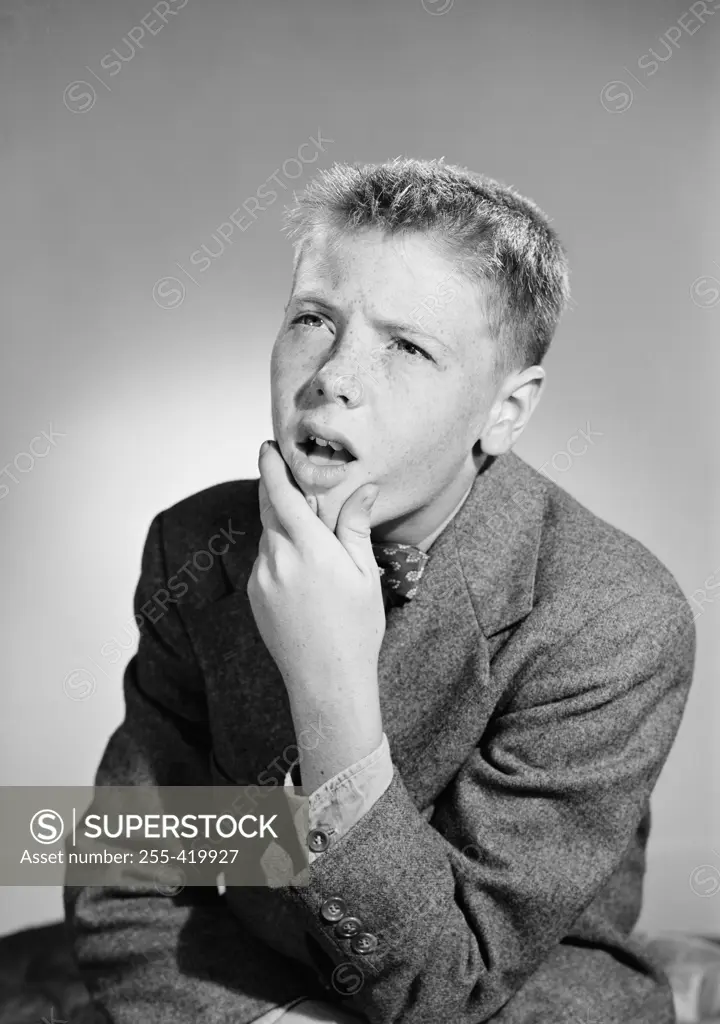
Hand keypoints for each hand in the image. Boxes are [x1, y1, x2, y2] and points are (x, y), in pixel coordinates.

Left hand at [247, 440, 385, 707]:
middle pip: (268, 510)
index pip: (280, 495)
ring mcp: (261, 579)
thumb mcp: (364, 573)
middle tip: (288, 475)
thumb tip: (364, 488)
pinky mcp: (255, 596)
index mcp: (308, 548)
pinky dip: (280, 554)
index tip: (268, 447)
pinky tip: (303, 573)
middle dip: (275, 489)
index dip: (272, 467)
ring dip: (283, 527)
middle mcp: (278, 559)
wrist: (326, 680)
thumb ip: (355, 526)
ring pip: (268, 537)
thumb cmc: (355, 628)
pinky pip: (265, 562)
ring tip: (311, 541)